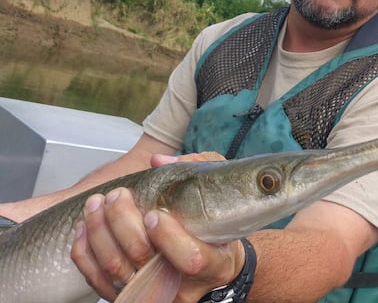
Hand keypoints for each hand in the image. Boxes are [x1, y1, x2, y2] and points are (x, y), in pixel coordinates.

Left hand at [71, 152, 243, 301]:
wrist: (213, 270)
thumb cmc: (217, 233)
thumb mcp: (219, 199)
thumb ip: (197, 172)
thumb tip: (157, 161)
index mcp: (213, 265)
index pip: (190, 259)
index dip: (168, 237)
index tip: (155, 213)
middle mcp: (181, 287)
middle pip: (142, 258)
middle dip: (122, 221)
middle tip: (118, 196)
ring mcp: (154, 294)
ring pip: (115, 268)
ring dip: (99, 231)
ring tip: (96, 204)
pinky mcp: (130, 297)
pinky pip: (98, 280)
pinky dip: (85, 253)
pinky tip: (85, 228)